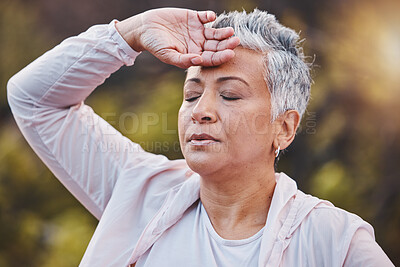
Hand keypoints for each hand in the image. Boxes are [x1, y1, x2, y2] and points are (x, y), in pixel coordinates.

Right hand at [116, 8, 239, 67]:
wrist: (145, 28)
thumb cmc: (155, 45)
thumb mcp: (167, 55)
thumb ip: (183, 60)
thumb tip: (199, 60)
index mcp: (194, 55)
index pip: (211, 58)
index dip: (221, 57)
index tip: (230, 54)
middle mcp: (199, 44)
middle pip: (216, 46)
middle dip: (226, 45)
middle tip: (235, 41)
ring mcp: (197, 31)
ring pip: (215, 33)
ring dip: (223, 32)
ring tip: (230, 31)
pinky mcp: (194, 18)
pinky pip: (205, 17)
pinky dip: (210, 16)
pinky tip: (211, 17)